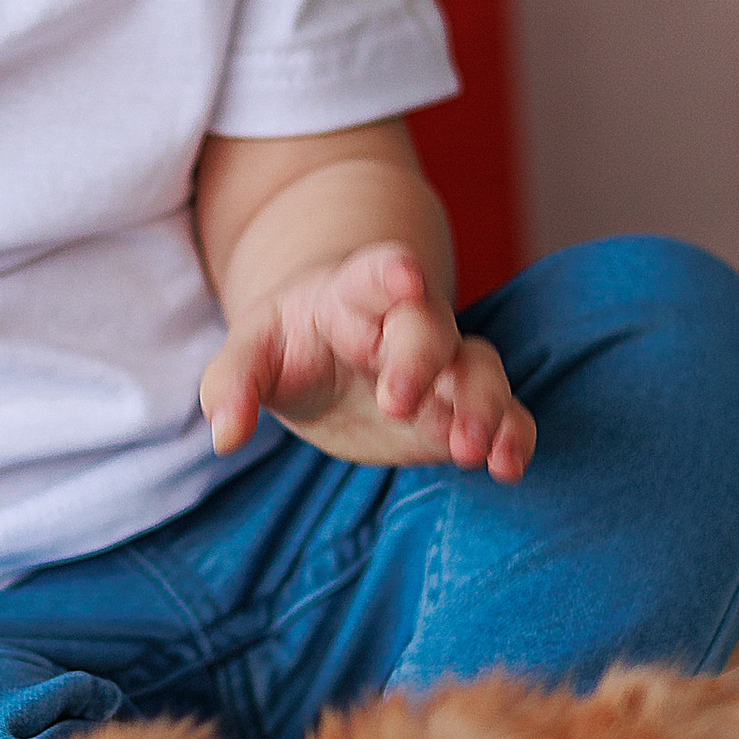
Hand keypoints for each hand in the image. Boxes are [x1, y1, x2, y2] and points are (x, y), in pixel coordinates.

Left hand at [199, 244, 534, 478]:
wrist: (325, 355)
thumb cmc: (288, 344)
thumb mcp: (251, 353)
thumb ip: (232, 384)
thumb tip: (224, 434)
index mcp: (354, 294)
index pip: (377, 271)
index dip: (392, 272)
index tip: (405, 280)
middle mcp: (408, 324)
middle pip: (430, 327)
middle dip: (422, 361)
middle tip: (397, 403)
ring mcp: (443, 366)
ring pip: (481, 369)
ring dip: (480, 406)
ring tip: (468, 450)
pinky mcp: (461, 410)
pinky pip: (505, 413)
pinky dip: (514, 436)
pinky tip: (506, 468)